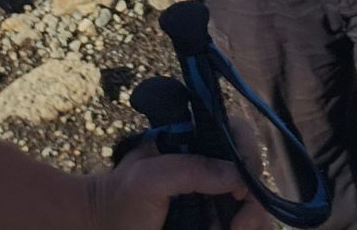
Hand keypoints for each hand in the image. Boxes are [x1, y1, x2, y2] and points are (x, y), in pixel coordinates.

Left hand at [82, 146, 270, 229]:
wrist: (102, 228)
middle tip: (238, 226)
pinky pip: (241, 224)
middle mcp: (211, 169)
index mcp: (197, 145)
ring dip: (252, 221)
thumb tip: (236, 175)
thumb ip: (190, 169)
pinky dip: (243, 228)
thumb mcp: (148, 178)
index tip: (240, 190)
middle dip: (254, 203)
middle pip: (255, 177)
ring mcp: (214, 199)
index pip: (239, 136)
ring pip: (254, 207)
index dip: (249, 159)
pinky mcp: (213, 221)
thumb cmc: (119, 200)